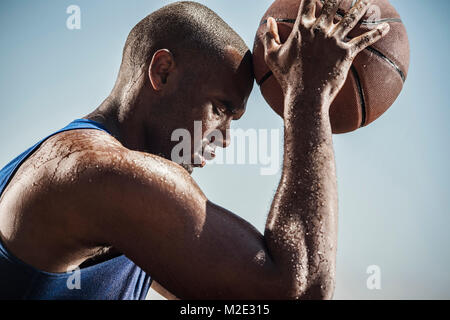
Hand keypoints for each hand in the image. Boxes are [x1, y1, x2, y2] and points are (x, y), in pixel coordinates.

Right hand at [263, 0, 389, 108]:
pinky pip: (365, 40)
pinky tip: (387, 27)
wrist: (304, 97)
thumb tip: (267, 22)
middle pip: (333, 3)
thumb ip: (270, 37)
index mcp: (302, 28)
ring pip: (352, 17)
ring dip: (362, 6)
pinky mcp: (346, 53)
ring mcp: (334, 41)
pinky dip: (377, 33)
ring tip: (368, 0)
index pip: (309, 1)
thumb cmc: (287, 78)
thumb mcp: (272, 57)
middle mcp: (319, 30)